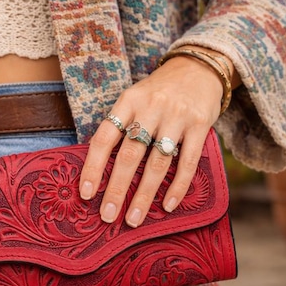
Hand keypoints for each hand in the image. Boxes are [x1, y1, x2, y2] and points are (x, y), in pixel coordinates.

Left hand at [79, 55, 229, 226]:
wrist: (198, 68)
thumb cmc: (158, 92)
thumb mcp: (134, 99)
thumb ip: (120, 126)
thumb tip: (100, 169)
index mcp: (128, 102)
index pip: (104, 137)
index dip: (93, 166)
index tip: (86, 193)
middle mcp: (150, 108)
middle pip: (129, 155)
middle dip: (117, 189)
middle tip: (108, 215)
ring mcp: (176, 117)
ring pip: (157, 163)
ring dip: (144, 195)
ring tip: (134, 218)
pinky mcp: (200, 125)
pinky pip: (187, 162)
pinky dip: (177, 186)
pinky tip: (168, 205)